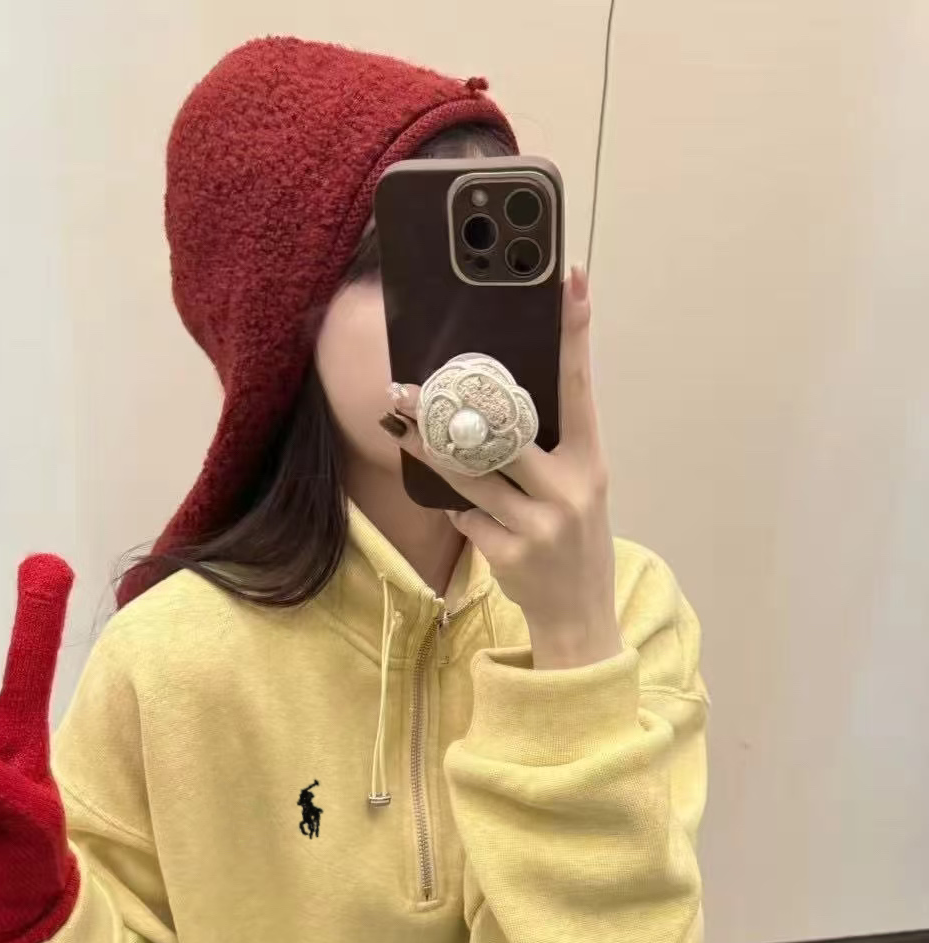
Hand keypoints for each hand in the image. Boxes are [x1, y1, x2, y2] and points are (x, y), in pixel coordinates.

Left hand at [385, 266, 621, 668]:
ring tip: (398, 425)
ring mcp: (540, 525)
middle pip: (504, 432)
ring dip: (429, 450)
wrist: (579, 616)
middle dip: (453, 408)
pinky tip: (462, 513)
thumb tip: (491, 402)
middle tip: (408, 385)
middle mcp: (569, 489)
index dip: (572, 332)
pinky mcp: (510, 555)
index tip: (566, 282)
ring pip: (471, 474)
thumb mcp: (577, 488)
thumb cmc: (571, 540)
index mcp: (589, 462)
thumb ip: (547, 448)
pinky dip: (458, 511)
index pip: (578, 386)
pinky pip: (466, 517)